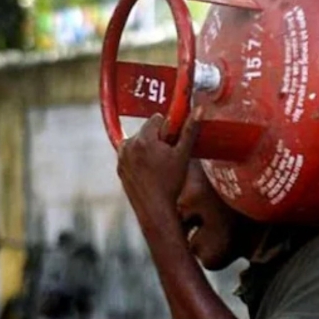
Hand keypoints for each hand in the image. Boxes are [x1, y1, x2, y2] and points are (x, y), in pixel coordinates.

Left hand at [117, 107, 202, 228]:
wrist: (155, 209)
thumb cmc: (170, 183)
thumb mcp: (183, 155)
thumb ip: (189, 130)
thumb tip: (199, 109)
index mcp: (143, 139)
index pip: (157, 119)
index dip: (169, 129)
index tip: (174, 143)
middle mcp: (128, 145)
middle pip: (147, 130)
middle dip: (159, 138)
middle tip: (169, 156)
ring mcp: (121, 157)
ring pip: (139, 142)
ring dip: (149, 148)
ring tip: (159, 166)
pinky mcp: (120, 167)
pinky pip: (132, 154)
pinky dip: (140, 159)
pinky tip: (151, 172)